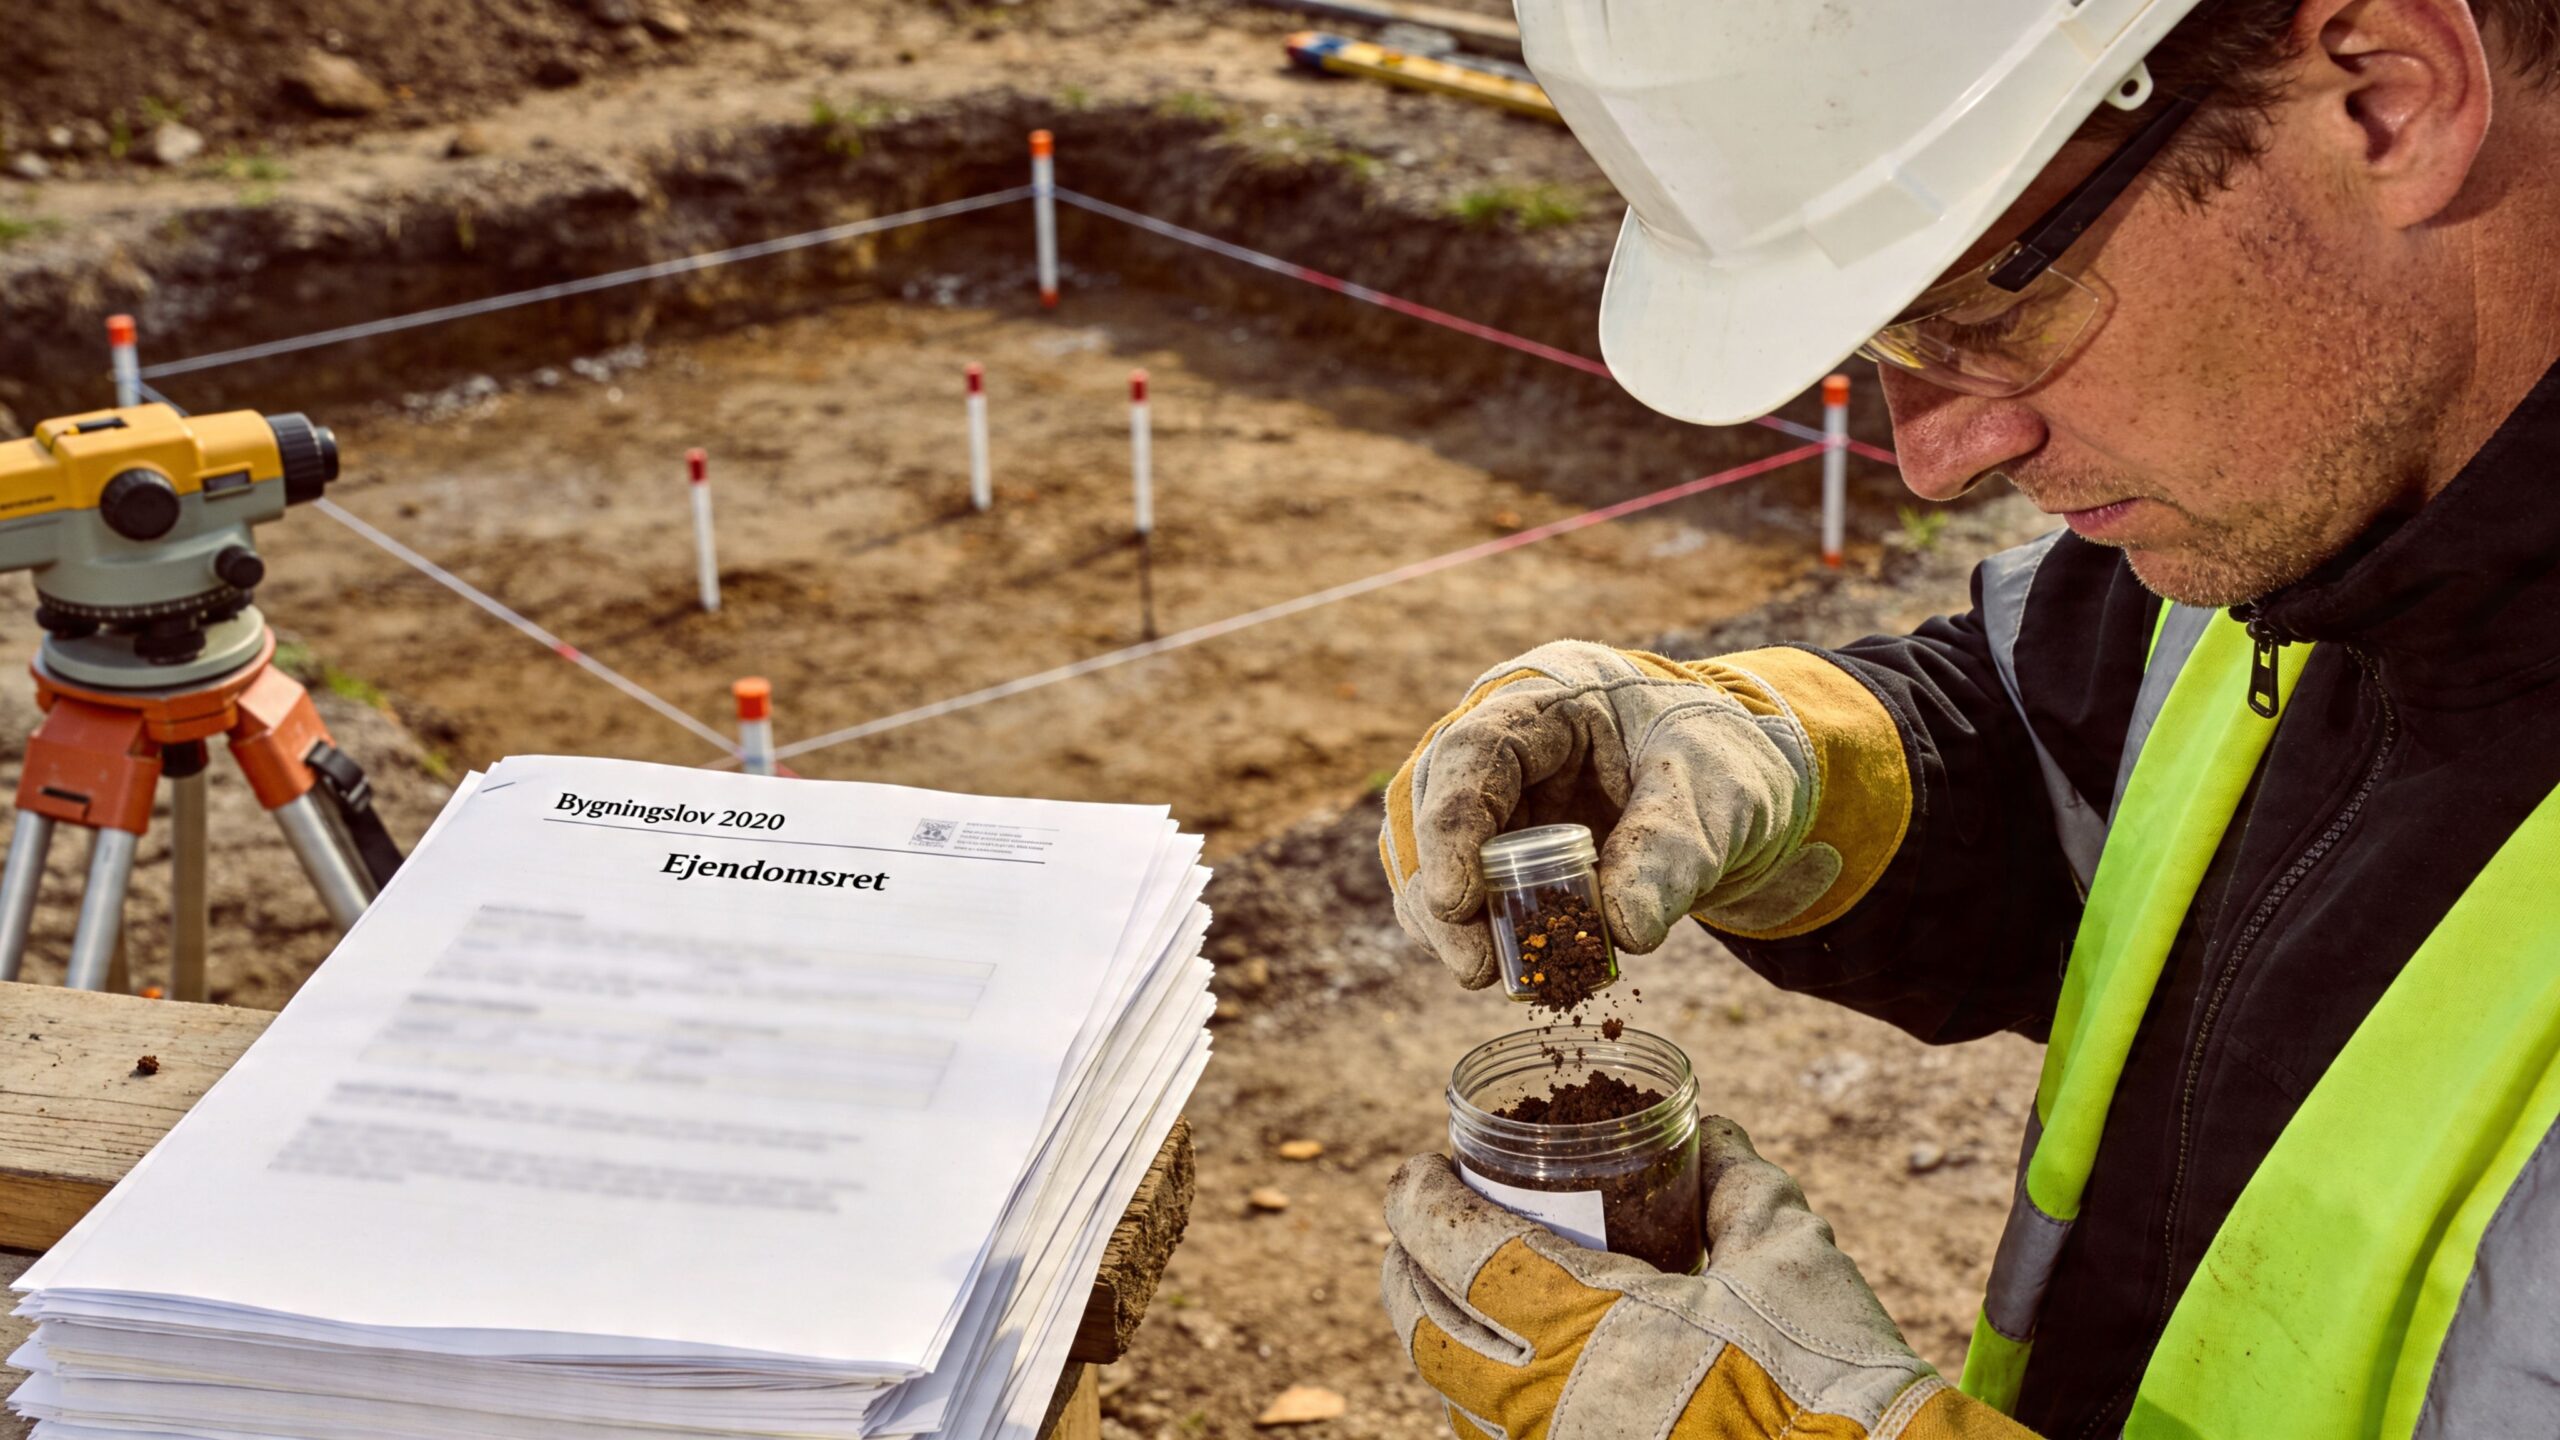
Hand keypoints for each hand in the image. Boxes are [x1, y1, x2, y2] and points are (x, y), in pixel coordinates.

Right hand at [1378, 641, 1836, 986]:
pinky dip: (1480, 935)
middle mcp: (1497, 750)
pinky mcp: (1496, 851)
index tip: (1458, 900)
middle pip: (1428, 809)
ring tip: (1490, 977)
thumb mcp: (1715, 794)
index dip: (1452, 824)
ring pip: (1428, 856)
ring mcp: (1490, 801)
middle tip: (1473, 967)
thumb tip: (1627, 934)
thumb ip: (1673, 851)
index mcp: (1545, 706)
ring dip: (1449, 924)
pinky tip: (1514, 970)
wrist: (1720, 782)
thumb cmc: (1711, 762)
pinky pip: (1464, 893)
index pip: (1474, 751)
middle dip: (1437, 893)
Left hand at [1380, 1120, 2031, 1439]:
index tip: (1417, 1168)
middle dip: (1403, 1271)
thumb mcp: (1782, 1246)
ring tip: (1450, 1296)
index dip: (1420, 1200)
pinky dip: (1486, 1403)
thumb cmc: (1828, 1368)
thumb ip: (1732, 1179)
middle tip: (1415, 1230)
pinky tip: (1512, 1374)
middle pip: (1423, 1330)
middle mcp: (1547, 1401)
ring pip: (1454, 1398)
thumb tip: (1708, 1133)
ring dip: (1440, 1338)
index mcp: (1584, 1324)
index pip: (1457, 1248)